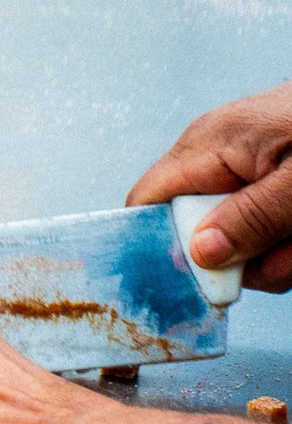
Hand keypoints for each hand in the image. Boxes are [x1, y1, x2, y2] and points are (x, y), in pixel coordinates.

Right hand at [129, 82, 291, 289]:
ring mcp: (248, 173)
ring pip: (242, 243)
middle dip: (248, 258)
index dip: (160, 246)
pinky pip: (268, 230)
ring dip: (283, 256)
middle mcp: (219, 159)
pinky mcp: (274, 185)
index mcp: (209, 145)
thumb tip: (198, 255)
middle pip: (199, 235)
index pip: (146, 205)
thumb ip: (250, 218)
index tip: (205, 277)